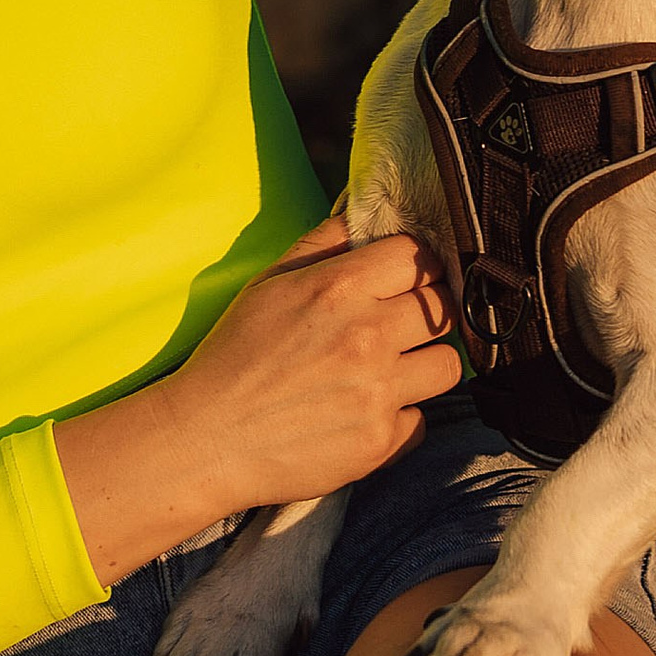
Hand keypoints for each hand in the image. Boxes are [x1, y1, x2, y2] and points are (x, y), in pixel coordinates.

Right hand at [171, 214, 459, 509]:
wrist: (206, 440)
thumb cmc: (234, 357)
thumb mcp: (269, 284)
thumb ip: (323, 244)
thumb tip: (364, 214)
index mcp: (339, 287)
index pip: (419, 254)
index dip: (417, 264)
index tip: (407, 278)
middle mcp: (368, 335)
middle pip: (445, 306)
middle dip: (428, 311)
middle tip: (401, 324)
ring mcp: (378, 391)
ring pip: (449, 363)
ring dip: (425, 364)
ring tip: (391, 370)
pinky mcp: (381, 441)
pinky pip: (421, 418)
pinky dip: (400, 417)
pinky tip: (365, 413)